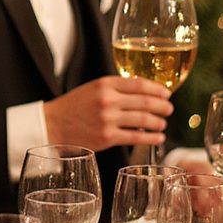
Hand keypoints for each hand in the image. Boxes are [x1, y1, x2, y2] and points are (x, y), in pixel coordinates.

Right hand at [43, 75, 172, 151]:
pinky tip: (158, 137)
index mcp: (104, 84)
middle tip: (169, 109)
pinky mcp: (107, 137)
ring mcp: (108, 119)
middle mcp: (107, 100)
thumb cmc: (74, 106)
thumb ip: (115, 88)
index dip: (157, 89)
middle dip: (162, 106)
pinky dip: (151, 138)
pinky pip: (136, 137)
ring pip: (143, 120)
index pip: (139, 84)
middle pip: (145, 102)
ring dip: (158, 122)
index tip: (166, 94)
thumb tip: (143, 92)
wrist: (53, 124)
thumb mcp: (92, 89)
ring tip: (162, 124)